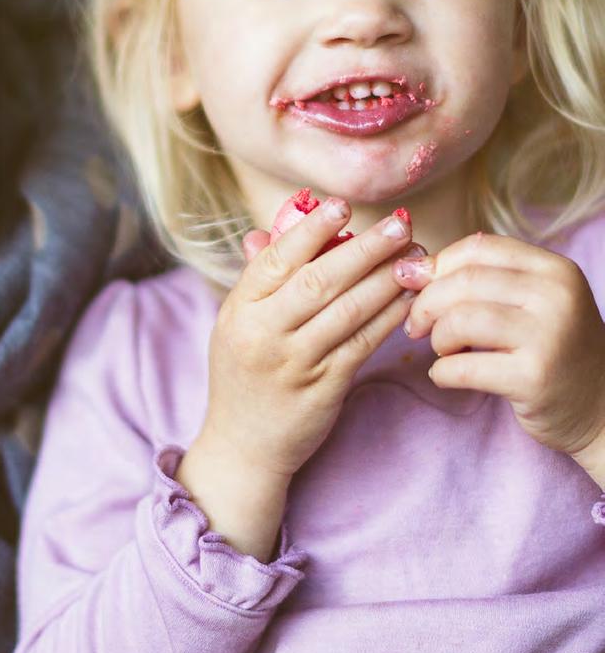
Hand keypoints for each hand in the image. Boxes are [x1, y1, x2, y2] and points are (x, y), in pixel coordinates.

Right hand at [177, 199, 417, 556]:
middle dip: (363, 248)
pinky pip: (362, 344)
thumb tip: (272, 226)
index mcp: (238, 310)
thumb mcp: (236, 322)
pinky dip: (389, 316)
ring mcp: (293, 363)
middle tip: (399, 224)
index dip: (311, 230)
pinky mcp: (323, 388)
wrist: (243, 446)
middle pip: (318, 281)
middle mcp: (262, 334)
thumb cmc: (244, 373)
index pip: (275, 260)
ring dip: (386, 279)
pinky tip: (410, 297)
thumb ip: (258, 276)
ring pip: (346, 311)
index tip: (342, 205)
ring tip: (416, 255)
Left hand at [395, 233, 604, 484]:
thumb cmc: (554, 350)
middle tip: (416, 325)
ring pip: (461, 320)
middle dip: (426, 303)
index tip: (415, 285)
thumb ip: (482, 280)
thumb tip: (410, 267)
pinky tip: (446, 375)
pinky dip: (441, 372)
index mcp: (556, 270)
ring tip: (442, 350)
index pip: (480, 247)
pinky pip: (463, 367)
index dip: (438, 264)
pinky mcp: (534, 378)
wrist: (601, 410)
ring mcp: (548, 337)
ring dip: (437, 338)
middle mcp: (557, 297)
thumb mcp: (533, 302)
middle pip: (465, 281)